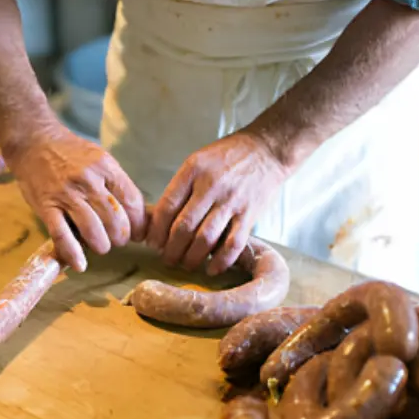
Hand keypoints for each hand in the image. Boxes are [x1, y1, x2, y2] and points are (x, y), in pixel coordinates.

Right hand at [5, 124, 145, 271]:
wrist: (34, 141)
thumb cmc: (70, 153)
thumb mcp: (99, 159)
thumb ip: (115, 183)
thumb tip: (136, 214)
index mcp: (106, 167)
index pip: (132, 201)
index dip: (138, 223)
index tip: (137, 232)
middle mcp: (88, 180)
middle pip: (115, 219)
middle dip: (121, 237)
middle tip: (117, 240)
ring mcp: (66, 194)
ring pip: (93, 230)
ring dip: (101, 245)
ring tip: (101, 245)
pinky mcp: (46, 206)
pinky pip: (62, 235)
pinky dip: (72, 253)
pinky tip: (79, 264)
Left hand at [147, 131, 289, 275]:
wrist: (266, 149)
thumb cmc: (227, 156)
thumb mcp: (198, 161)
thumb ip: (181, 187)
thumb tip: (160, 219)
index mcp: (193, 170)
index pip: (167, 206)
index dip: (156, 230)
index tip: (152, 242)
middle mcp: (211, 186)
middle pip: (183, 226)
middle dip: (171, 249)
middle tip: (166, 258)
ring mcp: (231, 201)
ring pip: (205, 238)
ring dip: (192, 257)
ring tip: (185, 265)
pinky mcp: (249, 214)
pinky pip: (233, 243)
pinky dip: (221, 261)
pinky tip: (212, 269)